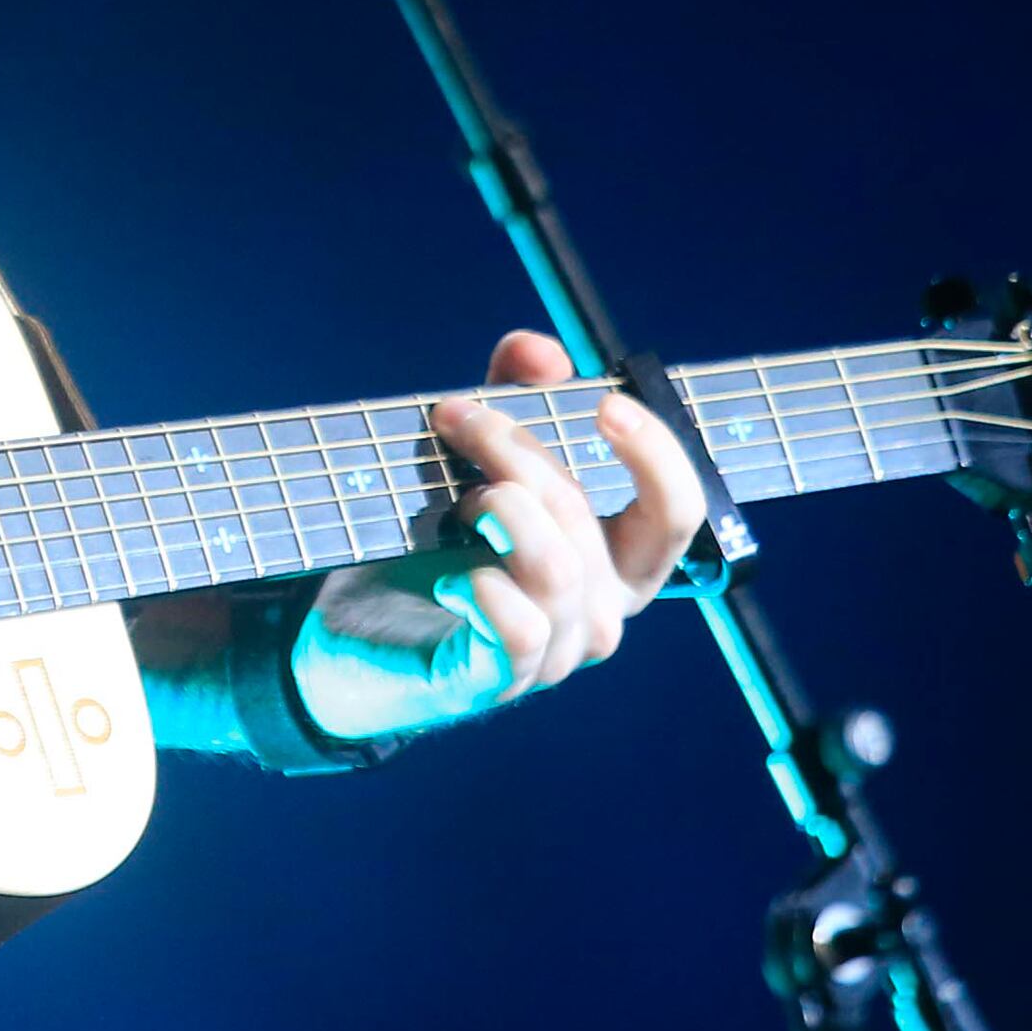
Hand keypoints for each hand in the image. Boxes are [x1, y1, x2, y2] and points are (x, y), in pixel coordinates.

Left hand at [294, 331, 700, 743]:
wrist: (355, 626)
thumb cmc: (438, 539)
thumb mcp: (479, 455)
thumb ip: (515, 395)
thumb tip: (544, 352)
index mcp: (618, 561)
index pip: (676, 512)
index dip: (654, 453)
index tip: (604, 403)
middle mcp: (602, 612)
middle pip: (584, 515)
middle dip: (518, 450)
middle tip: (456, 416)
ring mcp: (557, 652)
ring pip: (556, 565)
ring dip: (496, 508)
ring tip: (455, 502)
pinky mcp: (501, 678)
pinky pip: (519, 629)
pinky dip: (486, 586)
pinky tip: (452, 573)